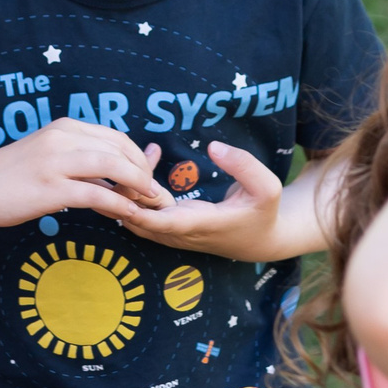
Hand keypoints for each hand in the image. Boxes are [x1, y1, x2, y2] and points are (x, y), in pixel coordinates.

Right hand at [0, 118, 172, 230]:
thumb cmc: (13, 175)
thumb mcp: (50, 155)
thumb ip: (85, 158)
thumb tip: (121, 164)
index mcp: (65, 127)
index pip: (117, 138)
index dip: (139, 160)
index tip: (148, 181)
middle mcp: (63, 138)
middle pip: (121, 150)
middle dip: (145, 173)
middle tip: (156, 196)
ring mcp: (56, 162)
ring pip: (114, 167)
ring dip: (139, 186)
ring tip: (150, 204)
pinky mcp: (51, 189)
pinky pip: (97, 194)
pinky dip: (119, 205)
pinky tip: (128, 216)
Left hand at [120, 141, 283, 258]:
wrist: (260, 241)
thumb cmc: (263, 212)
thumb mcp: (268, 187)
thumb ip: (243, 165)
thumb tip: (213, 147)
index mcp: (204, 224)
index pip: (166, 224)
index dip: (142, 214)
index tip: (123, 201)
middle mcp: (182, 233)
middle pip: (141, 220)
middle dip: (124, 196)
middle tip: (120, 162)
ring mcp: (173, 233)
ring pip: (137, 218)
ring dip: (127, 192)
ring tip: (136, 155)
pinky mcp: (169, 228)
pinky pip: (143, 213)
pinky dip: (135, 192)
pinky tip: (148, 160)